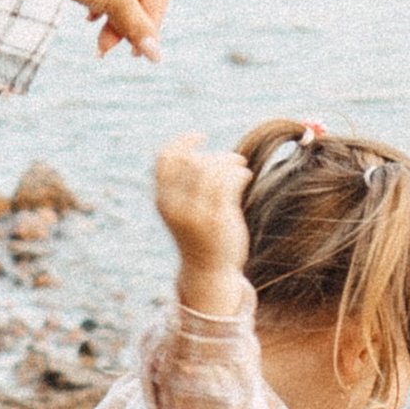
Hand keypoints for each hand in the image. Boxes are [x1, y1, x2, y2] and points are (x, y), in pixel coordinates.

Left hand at [71, 0, 168, 60]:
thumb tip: (156, 56)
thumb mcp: (115, 2)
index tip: (135, 51)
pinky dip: (94, 0)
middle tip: (105, 49)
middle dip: (122, 23)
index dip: (151, 23)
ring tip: (93, 33)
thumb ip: (137, 28)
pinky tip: (86, 15)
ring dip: (108, 15)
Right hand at [153, 134, 250, 315]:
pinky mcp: (218, 220)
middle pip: (193, 161)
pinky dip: (239, 172)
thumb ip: (184, 184)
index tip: (201, 137)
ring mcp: (196, 213)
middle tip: (233, 160)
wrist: (208, 271)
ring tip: (240, 166)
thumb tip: (195, 153)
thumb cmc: (199, 234)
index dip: (182, 142)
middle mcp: (176, 206)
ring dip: (230, 161)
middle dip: (215, 156)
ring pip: (211, 169)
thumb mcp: (183, 209)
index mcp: (164, 200)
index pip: (165, 159)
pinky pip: (229, 180)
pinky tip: (245, 176)